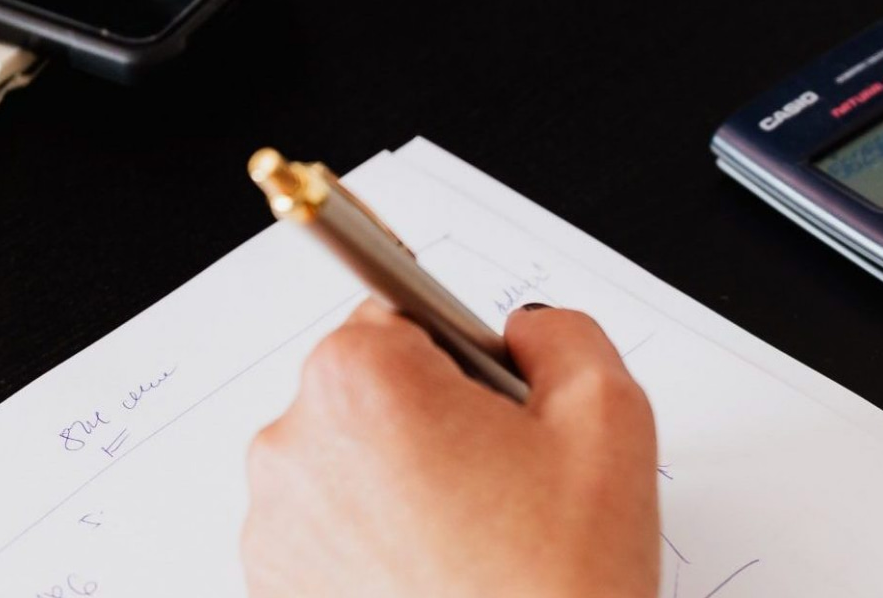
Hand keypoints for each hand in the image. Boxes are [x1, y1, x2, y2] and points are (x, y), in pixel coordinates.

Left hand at [242, 301, 658, 597]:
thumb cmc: (559, 582)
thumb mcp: (609, 418)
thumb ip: (563, 334)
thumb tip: (525, 331)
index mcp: (362, 381)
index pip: (399, 312)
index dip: (463, 359)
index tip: (494, 406)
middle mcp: (293, 445)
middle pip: (366, 390)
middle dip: (428, 420)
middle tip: (502, 485)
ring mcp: (274, 526)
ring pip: (345, 464)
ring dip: (397, 485)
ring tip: (472, 542)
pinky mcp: (274, 587)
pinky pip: (327, 533)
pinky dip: (373, 545)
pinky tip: (436, 575)